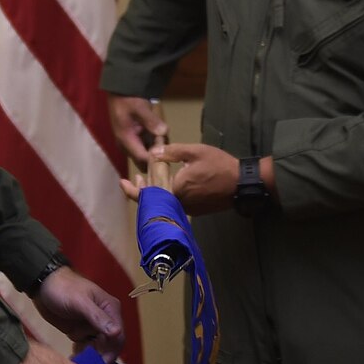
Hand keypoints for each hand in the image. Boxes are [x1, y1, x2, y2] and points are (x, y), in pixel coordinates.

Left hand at [32, 266, 124, 357]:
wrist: (42, 286)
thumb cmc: (63, 289)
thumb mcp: (80, 302)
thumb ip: (98, 318)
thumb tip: (117, 332)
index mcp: (110, 309)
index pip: (118, 336)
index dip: (112, 351)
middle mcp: (105, 319)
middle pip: (109, 345)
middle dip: (98, 355)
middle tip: (84, 362)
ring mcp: (92, 326)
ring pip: (98, 348)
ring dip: (89, 355)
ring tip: (75, 357)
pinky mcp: (80, 332)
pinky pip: (86, 348)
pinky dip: (81, 353)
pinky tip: (73, 354)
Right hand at [108, 94, 168, 164]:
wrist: (120, 92)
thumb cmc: (128, 99)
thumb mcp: (140, 107)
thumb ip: (151, 121)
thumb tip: (163, 132)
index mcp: (126, 140)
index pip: (141, 158)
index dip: (155, 161)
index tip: (169, 157)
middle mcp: (126, 146)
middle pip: (143, 162)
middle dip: (156, 159)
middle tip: (170, 150)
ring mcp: (130, 143)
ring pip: (145, 156)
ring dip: (156, 152)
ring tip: (166, 141)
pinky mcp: (134, 139)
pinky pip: (146, 148)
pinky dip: (154, 146)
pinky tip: (162, 138)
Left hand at [118, 142, 240, 214]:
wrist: (241, 184)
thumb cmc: (219, 165)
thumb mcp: (195, 151)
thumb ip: (172, 152)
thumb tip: (152, 153)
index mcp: (176, 189)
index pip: (148, 193)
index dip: (132, 189)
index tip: (122, 182)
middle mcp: (179, 204)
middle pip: (154, 200)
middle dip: (143, 189)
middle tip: (138, 178)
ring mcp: (188, 210)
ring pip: (165, 203)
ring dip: (156, 192)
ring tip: (149, 180)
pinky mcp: (195, 212)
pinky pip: (176, 205)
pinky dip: (168, 196)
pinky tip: (169, 186)